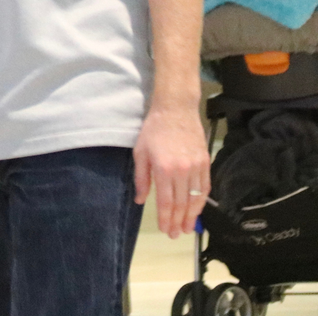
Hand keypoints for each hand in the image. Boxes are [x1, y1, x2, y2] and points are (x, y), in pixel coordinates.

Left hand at [133, 103, 209, 237]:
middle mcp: (182, 170)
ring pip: (196, 198)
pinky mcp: (206, 162)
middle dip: (179, 221)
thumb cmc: (153, 130)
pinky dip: (202, 201)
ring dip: (193, 216)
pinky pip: (205, 187)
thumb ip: (141, 178)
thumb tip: (140, 200)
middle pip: (182, 203)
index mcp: (164, 169)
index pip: (167, 201)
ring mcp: (197, 167)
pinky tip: (198, 209)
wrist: (175, 110)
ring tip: (188, 228)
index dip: (167, 218)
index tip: (166, 230)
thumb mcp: (140, 153)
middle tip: (176, 234)